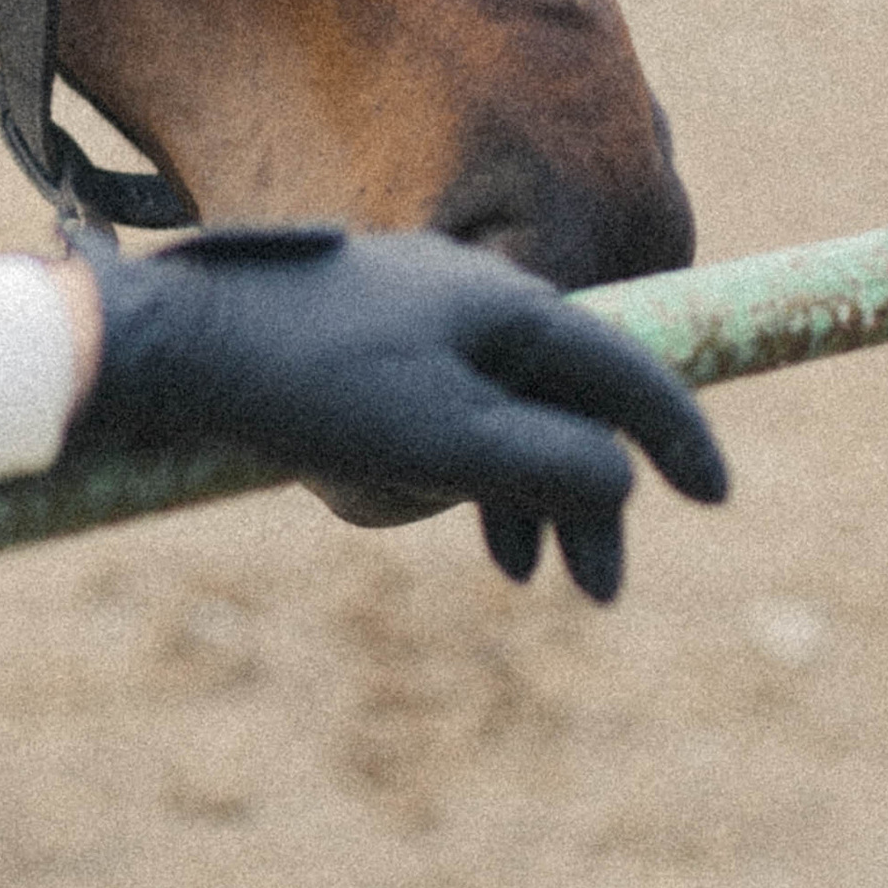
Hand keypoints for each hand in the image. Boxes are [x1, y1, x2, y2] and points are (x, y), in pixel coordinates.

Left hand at [67, 223, 726, 601]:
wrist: (172, 343)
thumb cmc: (313, 389)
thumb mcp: (452, 445)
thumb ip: (555, 466)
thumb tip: (620, 479)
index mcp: (509, 306)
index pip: (627, 371)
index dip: (679, 439)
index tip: (714, 499)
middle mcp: (469, 294)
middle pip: (561, 401)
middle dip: (584, 498)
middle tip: (596, 592)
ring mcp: (408, 311)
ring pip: (494, 410)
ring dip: (513, 492)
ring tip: (514, 571)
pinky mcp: (351, 336)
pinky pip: (431, 404)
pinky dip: (449, 463)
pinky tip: (422, 508)